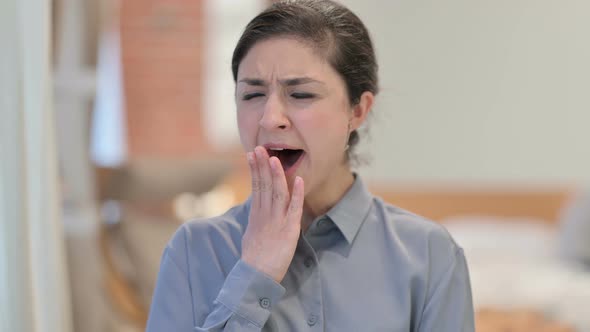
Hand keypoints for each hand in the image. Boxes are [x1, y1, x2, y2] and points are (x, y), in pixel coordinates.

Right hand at [241, 146, 303, 282]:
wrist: (256, 276)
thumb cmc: (254, 258)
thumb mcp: (251, 234)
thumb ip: (255, 219)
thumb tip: (255, 208)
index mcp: (256, 215)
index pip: (255, 186)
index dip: (254, 169)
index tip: (252, 154)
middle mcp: (265, 215)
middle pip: (264, 185)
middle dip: (262, 165)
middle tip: (260, 148)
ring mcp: (277, 221)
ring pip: (277, 193)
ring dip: (276, 174)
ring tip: (275, 158)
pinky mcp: (289, 230)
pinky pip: (294, 209)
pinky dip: (297, 194)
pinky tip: (298, 180)